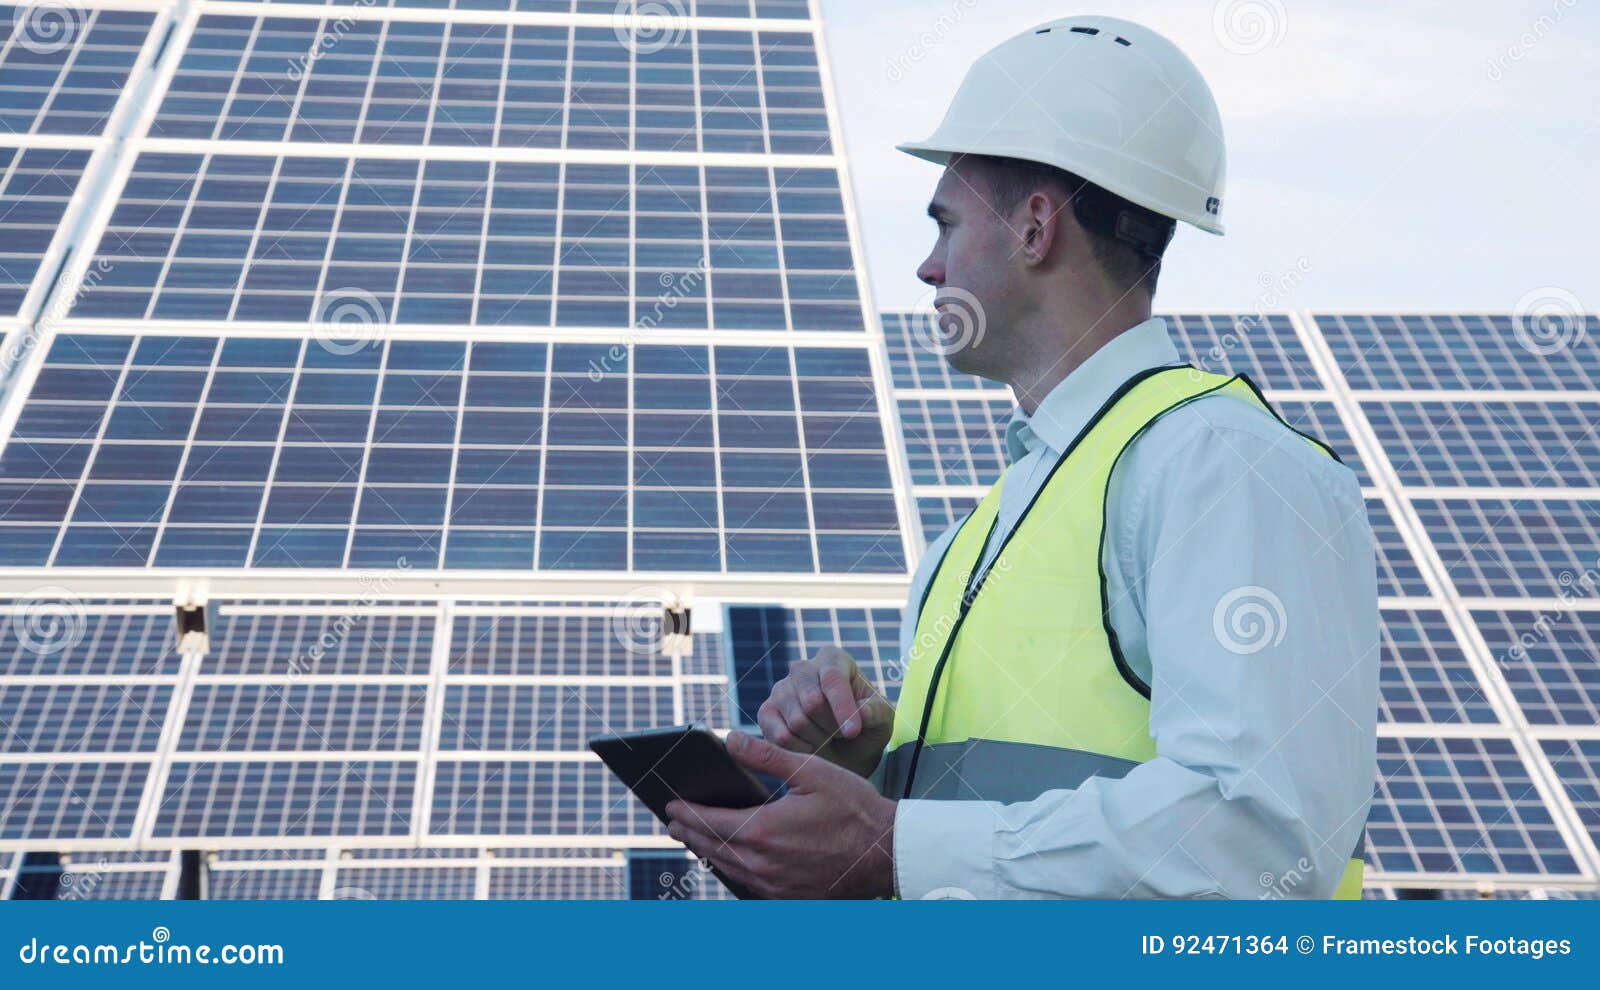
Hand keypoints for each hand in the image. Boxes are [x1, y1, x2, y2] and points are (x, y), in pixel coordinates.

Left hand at [665, 731, 896, 898]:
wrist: (886, 854)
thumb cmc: (854, 808)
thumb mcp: (811, 771)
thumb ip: (766, 756)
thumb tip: (729, 738)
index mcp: (763, 830)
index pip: (709, 822)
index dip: (686, 812)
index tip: (670, 805)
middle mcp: (762, 864)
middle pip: (712, 848)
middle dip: (689, 832)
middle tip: (673, 822)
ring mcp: (773, 886)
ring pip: (727, 868)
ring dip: (706, 852)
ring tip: (693, 838)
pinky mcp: (787, 898)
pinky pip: (747, 884)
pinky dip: (731, 868)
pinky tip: (730, 860)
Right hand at [757, 645, 894, 777]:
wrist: (845, 749)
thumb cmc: (866, 727)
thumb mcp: (882, 719)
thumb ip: (875, 712)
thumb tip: (861, 712)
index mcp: (833, 659)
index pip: (832, 678)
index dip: (842, 707)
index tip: (853, 732)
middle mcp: (802, 668)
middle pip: (812, 702)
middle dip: (832, 728)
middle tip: (843, 736)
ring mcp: (780, 689)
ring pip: (797, 721)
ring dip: (818, 740)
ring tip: (830, 739)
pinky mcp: (766, 712)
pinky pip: (779, 736)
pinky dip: (800, 749)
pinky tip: (812, 747)